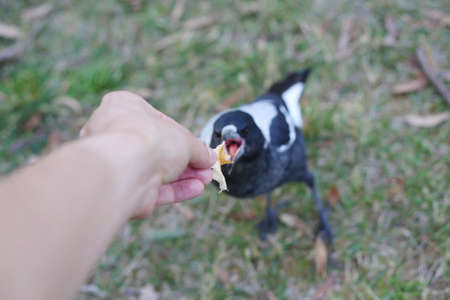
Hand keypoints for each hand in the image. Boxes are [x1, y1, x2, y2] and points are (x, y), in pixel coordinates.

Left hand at [80, 91, 215, 217]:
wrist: (123, 170)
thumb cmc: (145, 138)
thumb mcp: (184, 138)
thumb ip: (198, 149)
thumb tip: (207, 157)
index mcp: (123, 106)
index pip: (158, 120)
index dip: (181, 135)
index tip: (198, 147)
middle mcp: (115, 133)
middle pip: (157, 148)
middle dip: (186, 160)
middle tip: (204, 166)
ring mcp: (117, 162)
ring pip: (155, 170)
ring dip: (183, 176)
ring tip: (204, 179)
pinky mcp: (121, 186)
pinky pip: (151, 187)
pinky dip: (173, 190)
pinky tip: (194, 189)